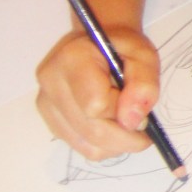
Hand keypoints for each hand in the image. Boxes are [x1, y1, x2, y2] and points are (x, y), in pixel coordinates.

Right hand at [36, 27, 161, 160]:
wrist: (98, 44)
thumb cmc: (122, 47)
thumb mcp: (144, 55)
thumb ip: (144, 85)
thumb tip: (132, 121)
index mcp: (71, 59)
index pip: (95, 105)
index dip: (123, 113)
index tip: (139, 107)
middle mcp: (51, 83)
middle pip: (91, 131)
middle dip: (125, 136)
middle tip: (143, 126)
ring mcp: (47, 104)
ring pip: (87, 146)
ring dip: (116, 143)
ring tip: (126, 122)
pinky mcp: (51, 120)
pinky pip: (82, 147)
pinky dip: (104, 144)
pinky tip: (112, 126)